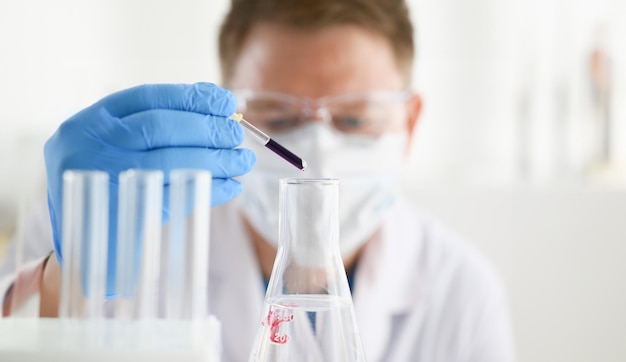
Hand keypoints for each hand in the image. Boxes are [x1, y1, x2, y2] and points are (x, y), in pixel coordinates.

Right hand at [44, 83, 254, 295]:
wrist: (79, 245)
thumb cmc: (108, 185)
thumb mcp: (116, 146)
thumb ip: (157, 125)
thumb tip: (220, 107)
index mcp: (89, 122)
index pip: (149, 98)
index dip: (194, 98)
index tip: (227, 103)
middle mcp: (90, 147)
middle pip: (161, 127)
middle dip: (208, 129)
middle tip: (237, 136)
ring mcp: (103, 183)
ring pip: (170, 161)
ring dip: (216, 159)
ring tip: (242, 161)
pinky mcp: (122, 218)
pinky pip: (176, 198)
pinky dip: (210, 190)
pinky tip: (231, 186)